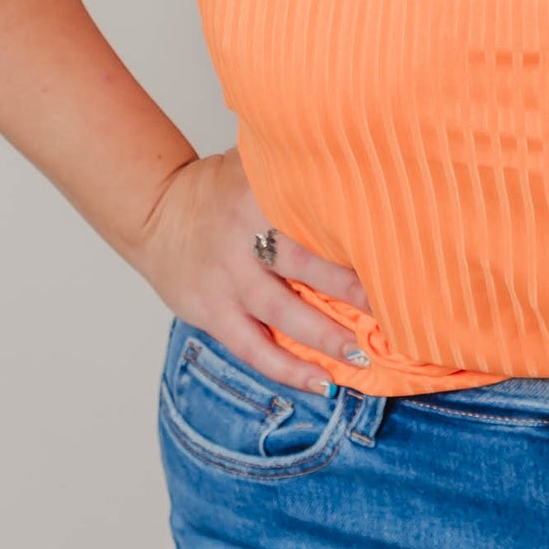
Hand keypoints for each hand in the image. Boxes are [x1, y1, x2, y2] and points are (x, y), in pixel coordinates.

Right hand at [135, 146, 373, 394]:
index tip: (394, 253)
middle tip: (392, 307)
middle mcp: (242, 237)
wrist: (154, 212)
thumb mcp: (255, 165)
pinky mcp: (212, 312)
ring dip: (325, 336)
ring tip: (362, 355)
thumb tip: (361, 171)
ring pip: (281, 312)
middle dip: (350, 289)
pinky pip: (253, 348)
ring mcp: (226, 279)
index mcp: (258, 194)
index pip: (314, 215)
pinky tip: (322, 383)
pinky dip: (288, 368)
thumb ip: (297, 170)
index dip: (354, 235)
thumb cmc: (220, 189)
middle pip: (303, 264)